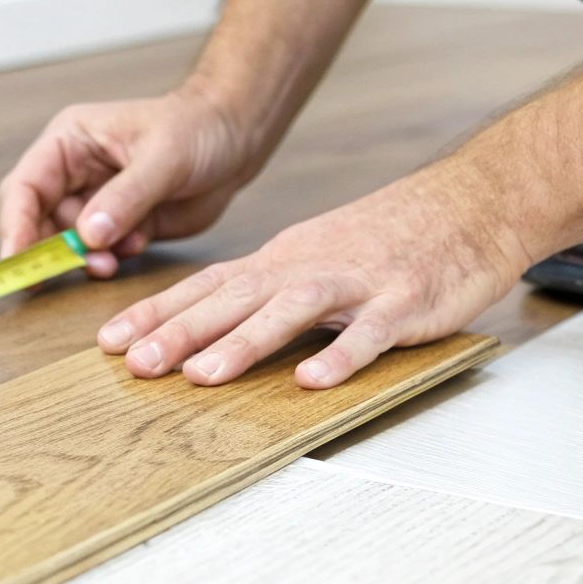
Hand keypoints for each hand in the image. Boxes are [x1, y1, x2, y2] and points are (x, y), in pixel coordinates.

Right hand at [0, 86, 264, 276]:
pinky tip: (137, 245)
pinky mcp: (118, 226)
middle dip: (50, 249)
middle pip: (37, 220)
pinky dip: (111, 259)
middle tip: (67, 271)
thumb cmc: (196, 129)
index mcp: (69, 142)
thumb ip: (125, 197)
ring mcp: (94, 202)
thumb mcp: (162, 158)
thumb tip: (88, 236)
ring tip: (112, 262)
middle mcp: (73, 172)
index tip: (18, 261)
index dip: (16, 225)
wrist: (235, 141)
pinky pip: (99, 253)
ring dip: (84, 258)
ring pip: (67, 243)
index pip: (26, 187)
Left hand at [94, 168, 531, 387]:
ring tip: (202, 375)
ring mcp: (357, 283)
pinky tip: (312, 380)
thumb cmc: (394, 237)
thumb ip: (268, 287)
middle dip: (180, 331)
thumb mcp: (317, 253)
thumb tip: (210, 320)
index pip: (208, 285)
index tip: (109, 341)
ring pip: (290, 311)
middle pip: (234, 298)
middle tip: (133, 364)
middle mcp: (310, 266)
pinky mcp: (404, 302)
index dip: (158, 312)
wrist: (472, 203)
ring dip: (243, 343)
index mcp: (285, 258)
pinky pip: (368, 333)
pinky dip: (340, 356)